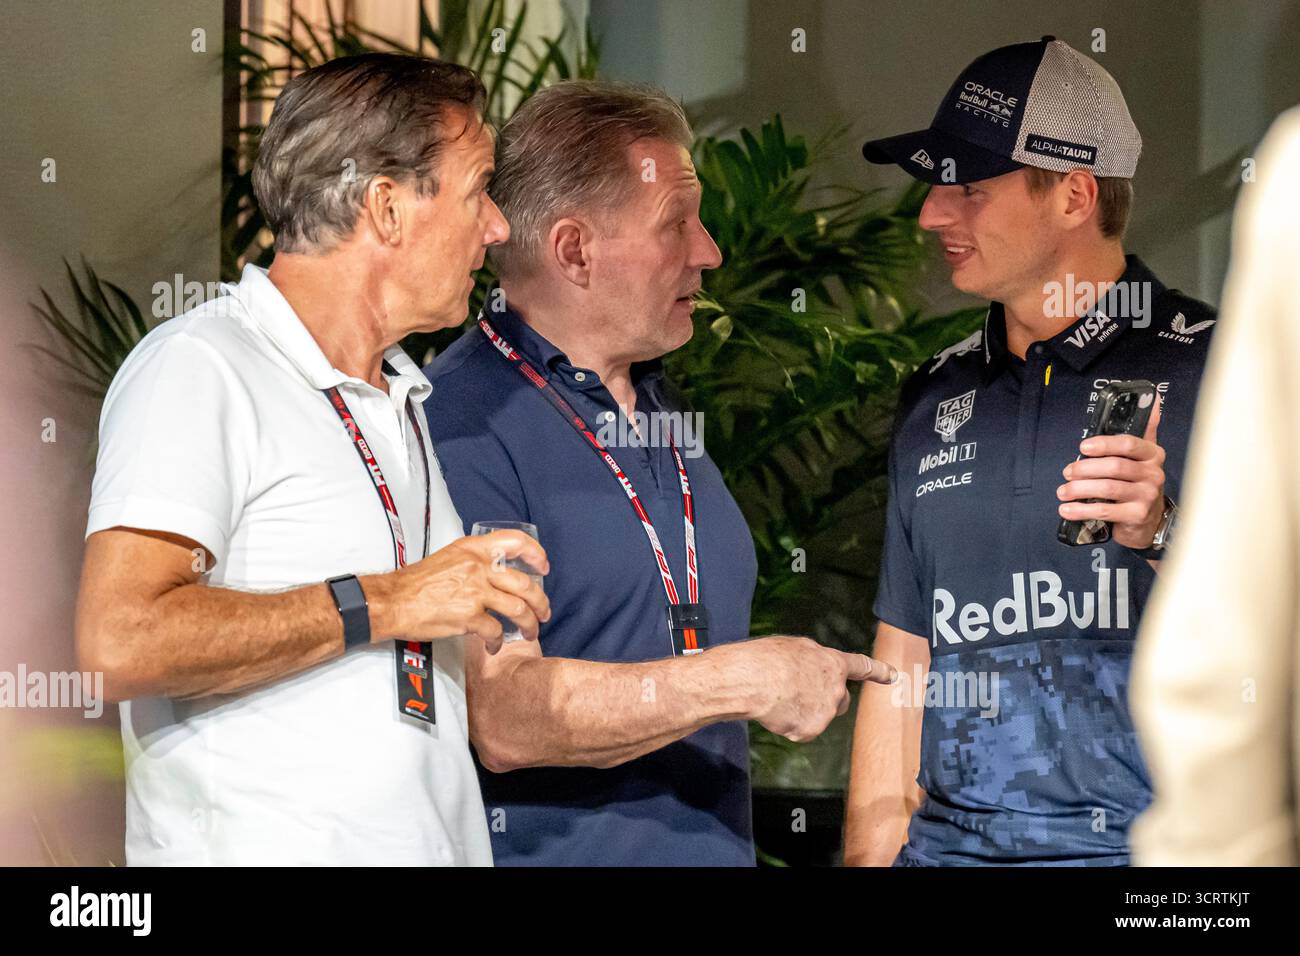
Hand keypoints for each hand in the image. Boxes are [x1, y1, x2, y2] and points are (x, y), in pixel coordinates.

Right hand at [381, 530, 550, 654]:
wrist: (393, 601)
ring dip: (530, 624)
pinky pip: (496, 631)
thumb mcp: (450, 557)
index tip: (543, 567)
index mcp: (474, 549)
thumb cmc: (416, 583)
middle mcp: (478, 567)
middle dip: (541, 601)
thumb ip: (475, 561)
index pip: (516, 541)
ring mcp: (475, 592)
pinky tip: (494, 645)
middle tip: (543, 612)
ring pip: (519, 608)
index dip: (536, 553)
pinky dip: (498, 641)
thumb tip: (497, 572)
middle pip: (525, 583)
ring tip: (530, 632)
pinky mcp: (469, 617)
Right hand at [728, 636, 896, 742]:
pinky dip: (789, 725)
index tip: (894, 675)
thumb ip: (813, 661)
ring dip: (803, 712)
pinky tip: (776, 711)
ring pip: (818, 717)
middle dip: (827, 700)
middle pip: (841, 701)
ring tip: (778, 697)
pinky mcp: (811, 731)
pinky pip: (801, 730)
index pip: (862, 666)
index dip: (879, 670)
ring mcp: (825, 712)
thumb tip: (813, 672)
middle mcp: (836, 689)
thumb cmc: (768, 659)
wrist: (754, 680)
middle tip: (799, 693)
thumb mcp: (795, 648)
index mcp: (833, 663)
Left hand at [1056, 396, 1165, 549]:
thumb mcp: (1142, 456)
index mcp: (1152, 454)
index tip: (1083, 446)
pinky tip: (1066, 509)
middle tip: (1067, 472)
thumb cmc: (1137, 483)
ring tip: (1062, 491)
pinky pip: (1105, 510)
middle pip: (1114, 466)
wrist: (1148, 520)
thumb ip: (1143, 430)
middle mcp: (1154, 473)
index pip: (1128, 443)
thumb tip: (1154, 399)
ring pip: (1108, 487)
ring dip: (1079, 489)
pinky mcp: (1137, 515)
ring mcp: (1147, 495)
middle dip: (1085, 468)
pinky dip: (1082, 510)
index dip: (1104, 444)